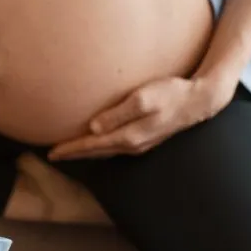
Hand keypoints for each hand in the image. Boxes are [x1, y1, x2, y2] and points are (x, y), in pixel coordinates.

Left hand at [48, 76, 235, 160]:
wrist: (199, 101)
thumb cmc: (171, 94)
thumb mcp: (143, 99)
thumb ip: (118, 114)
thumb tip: (94, 127)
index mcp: (128, 137)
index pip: (92, 145)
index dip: (70, 149)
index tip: (51, 153)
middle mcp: (132, 145)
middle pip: (96, 152)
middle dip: (74, 154)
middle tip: (53, 155)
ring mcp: (140, 144)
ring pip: (105, 151)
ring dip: (86, 152)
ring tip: (69, 151)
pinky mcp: (145, 139)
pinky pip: (114, 147)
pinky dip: (100, 148)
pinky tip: (96, 143)